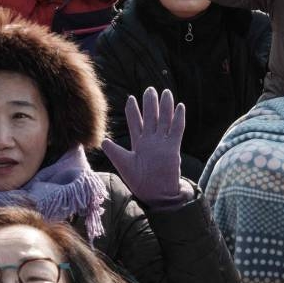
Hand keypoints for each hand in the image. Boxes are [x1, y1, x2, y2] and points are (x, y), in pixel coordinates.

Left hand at [101, 88, 186, 205]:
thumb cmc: (139, 181)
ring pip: (164, 120)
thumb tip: (103, 140)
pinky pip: (177, 130)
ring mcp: (162, 143)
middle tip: (150, 89)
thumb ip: (114, 151)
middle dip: (150, 103)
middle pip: (150, 117)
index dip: (133, 110)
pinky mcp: (173, 148)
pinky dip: (178, 118)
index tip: (131, 98)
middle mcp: (151, 140)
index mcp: (138, 143)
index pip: (135, 122)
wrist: (156, 193)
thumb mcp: (123, 164)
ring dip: (165, 106)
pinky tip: (180, 106)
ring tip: (165, 92)